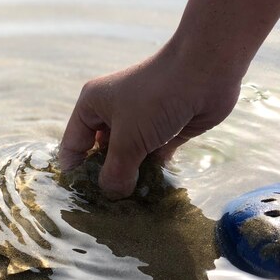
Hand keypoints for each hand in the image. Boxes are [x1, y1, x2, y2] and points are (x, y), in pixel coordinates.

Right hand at [59, 46, 241, 198]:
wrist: (206, 71)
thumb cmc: (155, 99)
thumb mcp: (127, 139)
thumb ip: (115, 172)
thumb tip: (112, 196)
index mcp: (92, 107)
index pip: (73, 146)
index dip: (75, 173)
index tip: (81, 200)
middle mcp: (112, 115)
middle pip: (100, 155)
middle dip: (104, 179)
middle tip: (106, 208)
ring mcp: (139, 124)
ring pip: (127, 159)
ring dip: (129, 179)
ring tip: (129, 205)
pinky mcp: (164, 132)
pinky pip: (150, 159)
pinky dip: (151, 174)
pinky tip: (151, 194)